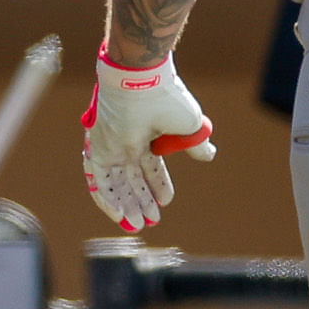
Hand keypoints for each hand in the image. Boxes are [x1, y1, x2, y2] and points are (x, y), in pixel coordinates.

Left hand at [80, 46, 214, 231]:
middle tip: (151, 221)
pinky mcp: (99, 150)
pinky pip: (98, 180)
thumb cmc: (167, 99)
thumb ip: (196, 144)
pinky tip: (119, 215)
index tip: (167, 202)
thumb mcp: (189, 127)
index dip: (158, 185)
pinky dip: (107, 198)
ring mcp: (111, 146)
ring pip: (116, 183)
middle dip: (141, 201)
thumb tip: (209, 155)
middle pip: (131, 179)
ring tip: (137, 225)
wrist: (143, 83)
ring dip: (125, 205)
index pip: (150, 166)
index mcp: (147, 135)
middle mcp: (126, 142)